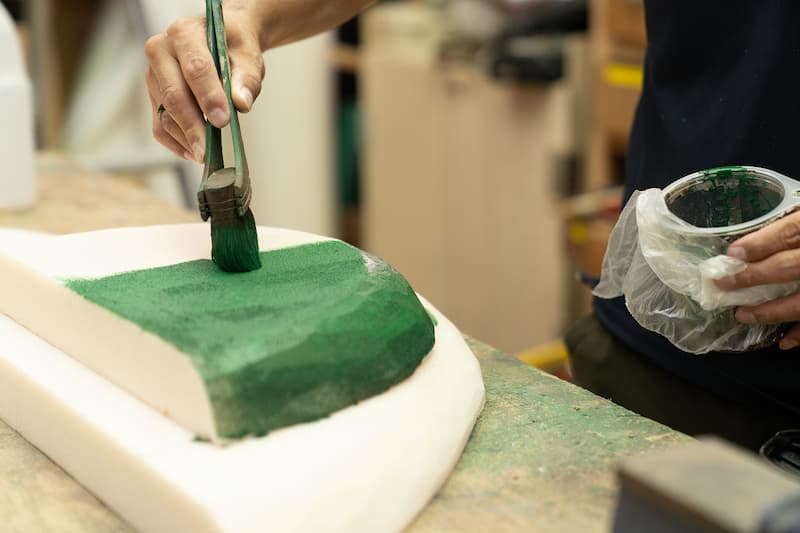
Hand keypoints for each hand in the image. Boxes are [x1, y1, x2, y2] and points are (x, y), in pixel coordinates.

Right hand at [145, 4, 264, 161]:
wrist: (222, 40)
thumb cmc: (234, 47)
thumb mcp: (248, 56)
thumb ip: (246, 78)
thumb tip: (241, 103)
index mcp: (184, 33)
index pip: (195, 68)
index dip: (209, 96)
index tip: (223, 120)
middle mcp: (161, 51)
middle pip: (174, 94)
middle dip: (193, 125)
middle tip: (207, 150)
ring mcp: (153, 75)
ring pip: (165, 113)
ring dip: (185, 138)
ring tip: (204, 155)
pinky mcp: (154, 95)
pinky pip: (160, 125)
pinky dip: (176, 143)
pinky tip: (193, 153)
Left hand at [714, 211, 799, 348]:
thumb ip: (798, 229)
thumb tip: (756, 246)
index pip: (791, 232)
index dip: (760, 243)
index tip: (733, 254)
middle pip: (791, 266)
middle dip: (754, 277)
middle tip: (724, 285)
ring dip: (771, 311)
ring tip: (744, 315)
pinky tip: (785, 341)